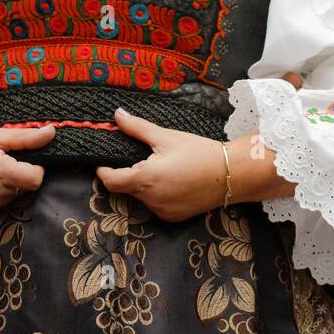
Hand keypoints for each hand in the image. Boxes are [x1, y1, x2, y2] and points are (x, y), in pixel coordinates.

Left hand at [95, 109, 229, 221]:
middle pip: (127, 189)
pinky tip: (173, 183)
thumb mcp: (166, 137)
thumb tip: (117, 115)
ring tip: (163, 170)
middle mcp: (150, 200)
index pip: (111, 181)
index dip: (104, 172)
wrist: (230, 175)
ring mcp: (161, 211)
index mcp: (145, 178)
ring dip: (144, 186)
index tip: (104, 163)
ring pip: (142, 198)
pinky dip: (158, 196)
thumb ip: (137, 128)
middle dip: (129, 175)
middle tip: (144, 159)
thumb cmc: (199, 153)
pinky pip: (156, 206)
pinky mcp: (173, 218)